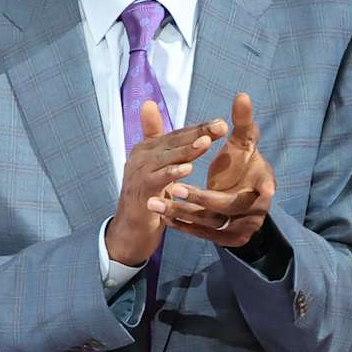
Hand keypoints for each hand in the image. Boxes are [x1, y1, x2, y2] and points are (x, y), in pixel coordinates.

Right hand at [105, 103, 228, 265]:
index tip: (220, 123)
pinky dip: (172, 173)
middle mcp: (141, 157)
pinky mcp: (140, 191)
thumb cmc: (149, 197)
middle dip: (198, 133)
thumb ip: (169, 147)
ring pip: (166, 157)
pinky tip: (188, 168)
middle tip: (219, 126)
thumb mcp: (159, 170)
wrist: (130, 230)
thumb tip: (175, 120)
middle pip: (173, 141)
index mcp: (148, 148)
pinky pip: (158, 179)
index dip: (199, 128)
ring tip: (206, 142)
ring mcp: (139, 173)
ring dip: (186, 149)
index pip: (177, 134)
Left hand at [155, 93, 274, 248]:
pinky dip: (183, 226)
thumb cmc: (243, 163)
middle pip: (227, 207)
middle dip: (199, 198)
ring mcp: (243, 228)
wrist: (243, 195)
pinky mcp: (228, 239)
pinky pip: (203, 234)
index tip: (258, 188)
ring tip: (154, 202)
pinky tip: (163, 216)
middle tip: (172, 187)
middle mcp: (257, 210)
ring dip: (182, 213)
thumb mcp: (244, 142)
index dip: (262, 187)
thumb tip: (241, 95)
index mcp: (265, 184)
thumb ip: (243, 121)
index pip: (264, 187)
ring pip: (210, 223)